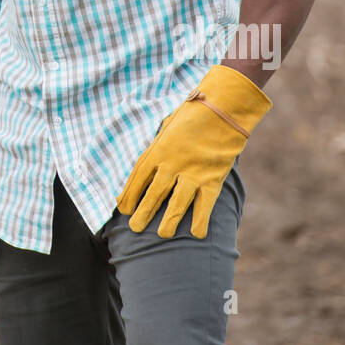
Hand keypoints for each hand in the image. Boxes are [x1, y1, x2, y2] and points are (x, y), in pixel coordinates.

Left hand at [116, 65, 271, 238]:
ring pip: (176, 204)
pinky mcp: (212, 179)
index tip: (122, 208)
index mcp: (158, 149)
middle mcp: (172, 164)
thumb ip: (157, 148)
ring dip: (168, 221)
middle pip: (153, 194)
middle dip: (142, 213)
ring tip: (161, 234)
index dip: (128, 194)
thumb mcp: (166, 127)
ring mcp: (193, 173)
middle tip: (133, 228)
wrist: (222, 109)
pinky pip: (204, 205)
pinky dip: (200, 221)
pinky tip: (196, 234)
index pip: (137, 177)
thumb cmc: (192, 116)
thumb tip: (145, 168)